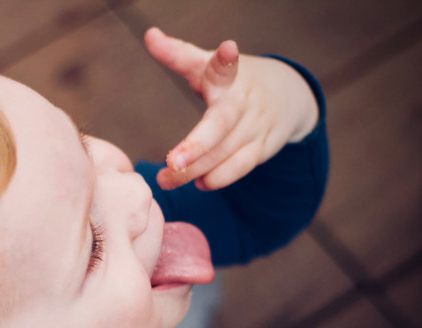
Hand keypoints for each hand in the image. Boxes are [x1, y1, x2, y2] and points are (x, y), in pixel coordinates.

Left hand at [145, 27, 318, 190]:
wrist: (286, 95)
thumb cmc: (232, 80)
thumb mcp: (207, 65)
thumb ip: (177, 54)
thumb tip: (149, 35)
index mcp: (229, 76)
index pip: (227, 66)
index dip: (226, 59)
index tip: (227, 49)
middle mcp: (244, 101)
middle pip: (222, 124)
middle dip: (197, 145)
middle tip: (171, 162)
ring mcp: (256, 126)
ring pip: (226, 152)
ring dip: (197, 170)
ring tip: (167, 179)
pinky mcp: (263, 148)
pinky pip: (241, 167)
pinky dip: (219, 178)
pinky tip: (199, 184)